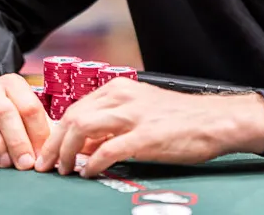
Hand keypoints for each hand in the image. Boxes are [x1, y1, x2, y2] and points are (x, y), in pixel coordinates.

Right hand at [0, 70, 49, 170]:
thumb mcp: (15, 101)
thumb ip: (34, 120)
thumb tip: (56, 144)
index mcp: (10, 84)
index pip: (29, 106)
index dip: (39, 132)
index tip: (44, 154)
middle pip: (6, 113)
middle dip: (19, 141)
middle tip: (27, 164)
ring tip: (7, 164)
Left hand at [34, 78, 263, 177]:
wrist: (216, 120)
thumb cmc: (181, 118)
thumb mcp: (142, 110)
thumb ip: (112, 123)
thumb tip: (84, 145)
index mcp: (120, 89)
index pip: (75, 108)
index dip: (56, 132)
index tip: (48, 150)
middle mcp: (123, 97)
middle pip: (72, 117)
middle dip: (54, 144)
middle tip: (46, 165)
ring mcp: (134, 116)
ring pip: (82, 128)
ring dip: (66, 152)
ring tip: (63, 170)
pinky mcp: (145, 137)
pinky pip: (107, 151)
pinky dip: (92, 164)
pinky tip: (89, 173)